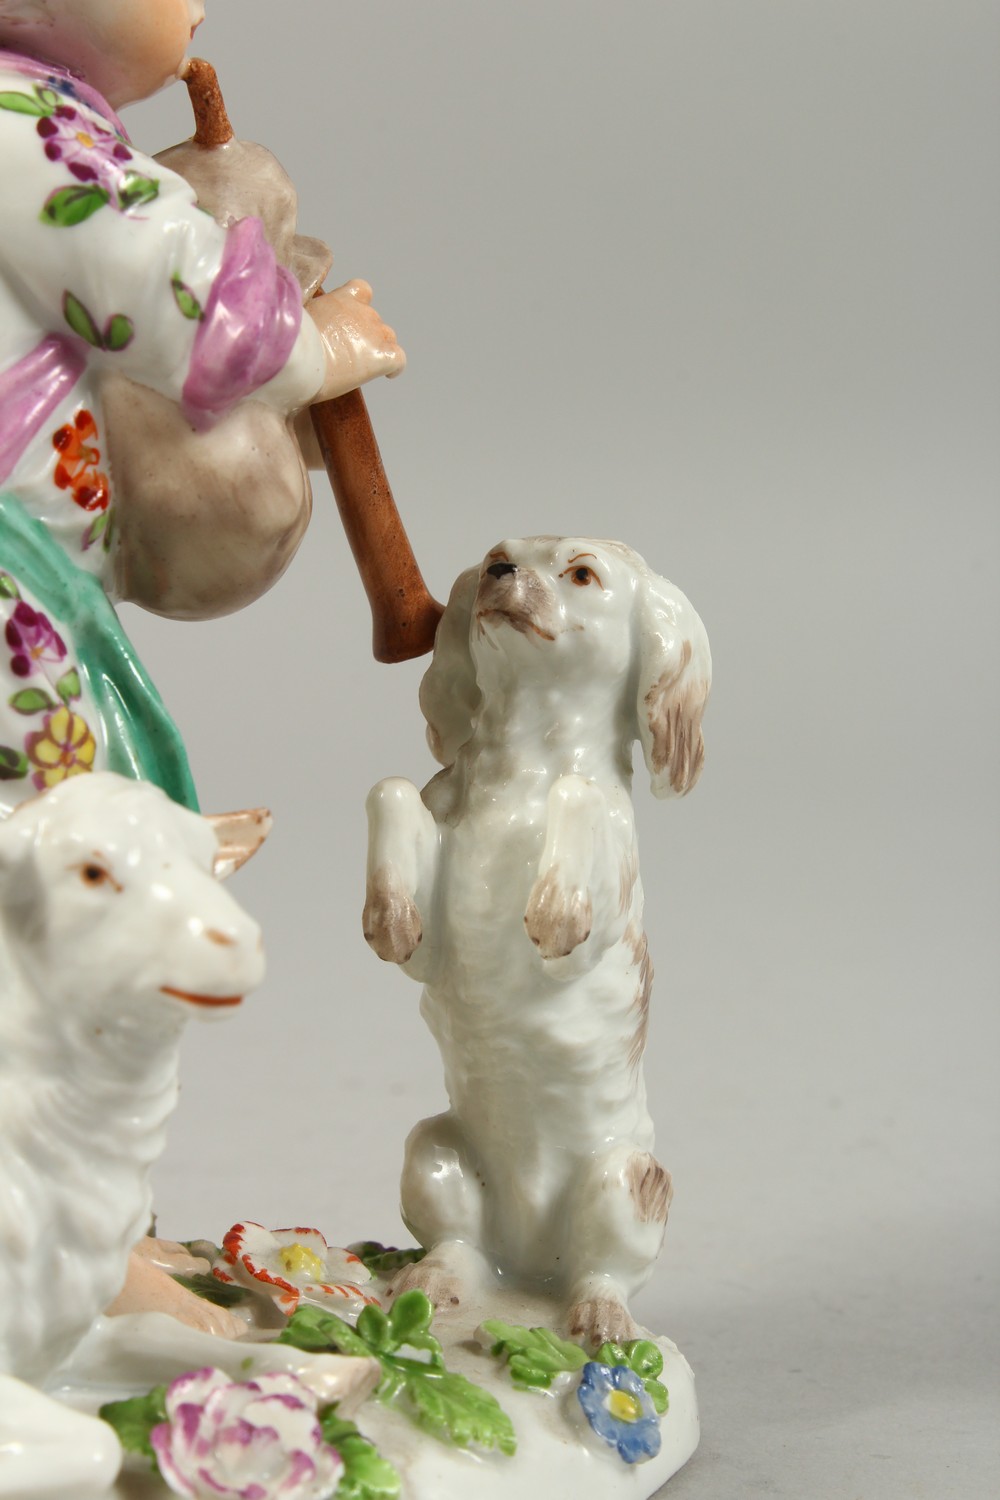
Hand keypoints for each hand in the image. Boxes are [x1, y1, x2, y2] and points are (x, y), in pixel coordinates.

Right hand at [307, 280, 404, 399]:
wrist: (297, 356)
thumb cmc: (291, 341)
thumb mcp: (299, 320)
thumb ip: (311, 320)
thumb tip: (306, 333)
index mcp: (341, 298)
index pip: (361, 291)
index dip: (361, 305)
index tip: (352, 319)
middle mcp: (362, 312)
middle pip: (373, 320)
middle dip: (364, 334)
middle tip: (347, 352)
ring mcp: (374, 333)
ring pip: (387, 338)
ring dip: (377, 348)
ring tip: (360, 365)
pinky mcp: (382, 356)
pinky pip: (398, 360)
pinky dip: (395, 367)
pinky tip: (389, 374)